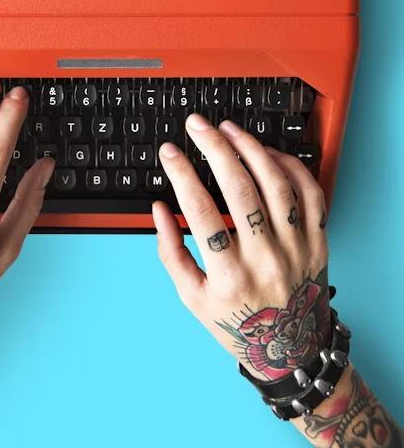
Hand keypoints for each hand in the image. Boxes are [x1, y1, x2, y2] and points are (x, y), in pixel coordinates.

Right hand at [153, 116, 329, 381]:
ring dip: (251, 148)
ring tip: (229, 129)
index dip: (181, 174)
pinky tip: (266, 152)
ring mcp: (296, 249)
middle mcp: (265, 260)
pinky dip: (289, 166)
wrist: (293, 350)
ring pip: (276, 184)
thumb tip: (158, 209)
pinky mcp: (318, 242)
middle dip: (214, 148)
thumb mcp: (193, 298)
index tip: (169, 152)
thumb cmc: (239, 323)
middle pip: (240, 189)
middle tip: (197, 125)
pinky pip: (309, 193)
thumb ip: (171, 253)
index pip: (200, 212)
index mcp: (230, 277)